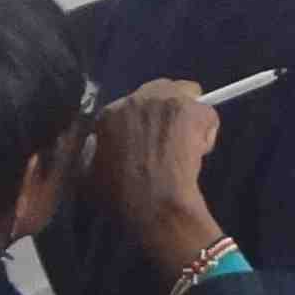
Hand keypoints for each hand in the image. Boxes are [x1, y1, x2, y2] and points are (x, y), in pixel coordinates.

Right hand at [88, 79, 230, 274]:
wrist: (154, 203)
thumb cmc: (121, 196)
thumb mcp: (88, 178)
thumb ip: (90, 158)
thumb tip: (92, 153)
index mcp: (109, 114)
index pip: (130, 106)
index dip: (142, 123)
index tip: (148, 141)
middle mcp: (136, 99)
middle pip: (160, 91)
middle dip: (166, 111)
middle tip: (170, 139)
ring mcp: (166, 101)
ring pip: (187, 97)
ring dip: (187, 117)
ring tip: (186, 146)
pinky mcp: (193, 110)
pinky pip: (207, 114)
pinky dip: (206, 132)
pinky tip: (199, 154)